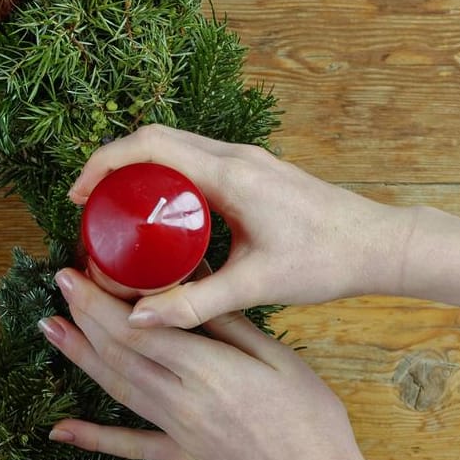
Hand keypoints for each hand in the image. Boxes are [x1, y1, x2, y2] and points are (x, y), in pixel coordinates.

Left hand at [41, 267, 376, 459]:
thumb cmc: (311, 417)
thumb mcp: (277, 358)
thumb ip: (228, 323)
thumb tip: (190, 286)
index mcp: (207, 370)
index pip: (137, 329)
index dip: (99, 301)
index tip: (75, 274)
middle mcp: (181, 400)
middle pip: (119, 353)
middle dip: (83, 316)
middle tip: (58, 286)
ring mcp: (176, 431)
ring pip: (116, 387)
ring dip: (78, 357)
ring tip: (48, 329)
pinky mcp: (180, 455)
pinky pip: (129, 444)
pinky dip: (92, 436)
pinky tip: (59, 429)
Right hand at [69, 124, 405, 328]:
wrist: (380, 246)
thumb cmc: (327, 260)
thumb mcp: (256, 285)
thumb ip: (193, 304)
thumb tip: (136, 321)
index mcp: (230, 174)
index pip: (149, 147)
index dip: (103, 163)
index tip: (79, 195)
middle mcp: (234, 156)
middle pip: (154, 138)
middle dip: (111, 165)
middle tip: (89, 205)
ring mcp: (244, 159)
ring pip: (173, 145)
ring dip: (137, 168)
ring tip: (116, 209)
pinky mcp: (252, 170)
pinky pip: (193, 158)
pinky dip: (164, 175)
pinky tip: (160, 214)